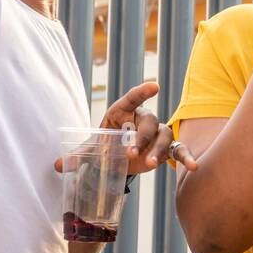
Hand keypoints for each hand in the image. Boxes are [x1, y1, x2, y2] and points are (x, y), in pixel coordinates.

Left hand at [53, 82, 199, 175]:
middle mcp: (142, 119)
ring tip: (149, 164)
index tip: (154, 86)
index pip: (133, 98)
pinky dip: (186, 156)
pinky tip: (194, 166)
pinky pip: (178, 149)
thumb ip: (79, 156)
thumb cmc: (105, 147)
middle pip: (148, 121)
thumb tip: (59, 165)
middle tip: (131, 153)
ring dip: (158, 149)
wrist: (117, 160)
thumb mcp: (93, 150)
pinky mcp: (166, 148)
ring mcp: (156, 133)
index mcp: (122, 113)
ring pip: (164, 134)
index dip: (143, 92)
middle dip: (141, 136)